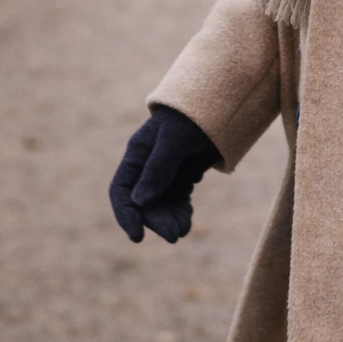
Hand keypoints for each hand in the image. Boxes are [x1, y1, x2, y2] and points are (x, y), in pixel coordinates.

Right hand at [109, 107, 220, 243]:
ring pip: (162, 206)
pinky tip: (186, 222)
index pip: (122, 191)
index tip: (137, 236)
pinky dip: (180, 214)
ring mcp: (165, 174)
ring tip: (182, 230)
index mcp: (137, 154)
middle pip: (144, 203)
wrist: (220, 105)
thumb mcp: (174, 139)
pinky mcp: (183, 178)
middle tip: (173, 236)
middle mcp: (147, 167)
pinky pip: (177, 203)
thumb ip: (158, 168)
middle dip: (156, 221)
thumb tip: (139, 202)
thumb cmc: (192, 117)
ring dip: (170, 220)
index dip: (126, 215)